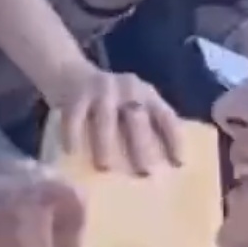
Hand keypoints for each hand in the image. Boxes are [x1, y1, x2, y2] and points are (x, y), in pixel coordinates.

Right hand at [0, 171, 84, 246]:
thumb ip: (38, 229)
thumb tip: (30, 185)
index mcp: (61, 246)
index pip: (69, 204)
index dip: (59, 188)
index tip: (43, 179)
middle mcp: (34, 234)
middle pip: (36, 194)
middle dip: (26, 180)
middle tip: (12, 171)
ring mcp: (4, 236)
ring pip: (5, 197)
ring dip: (0, 184)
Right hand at [48, 57, 182, 177]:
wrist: (68, 73)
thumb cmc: (107, 103)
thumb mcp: (131, 107)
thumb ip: (145, 127)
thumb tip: (160, 169)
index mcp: (146, 95)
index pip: (165, 116)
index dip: (174, 138)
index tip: (178, 164)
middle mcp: (127, 88)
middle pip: (137, 118)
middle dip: (142, 146)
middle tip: (144, 173)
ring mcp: (101, 89)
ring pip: (105, 118)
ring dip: (105, 143)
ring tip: (105, 167)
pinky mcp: (76, 93)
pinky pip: (75, 116)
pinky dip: (73, 135)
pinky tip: (72, 152)